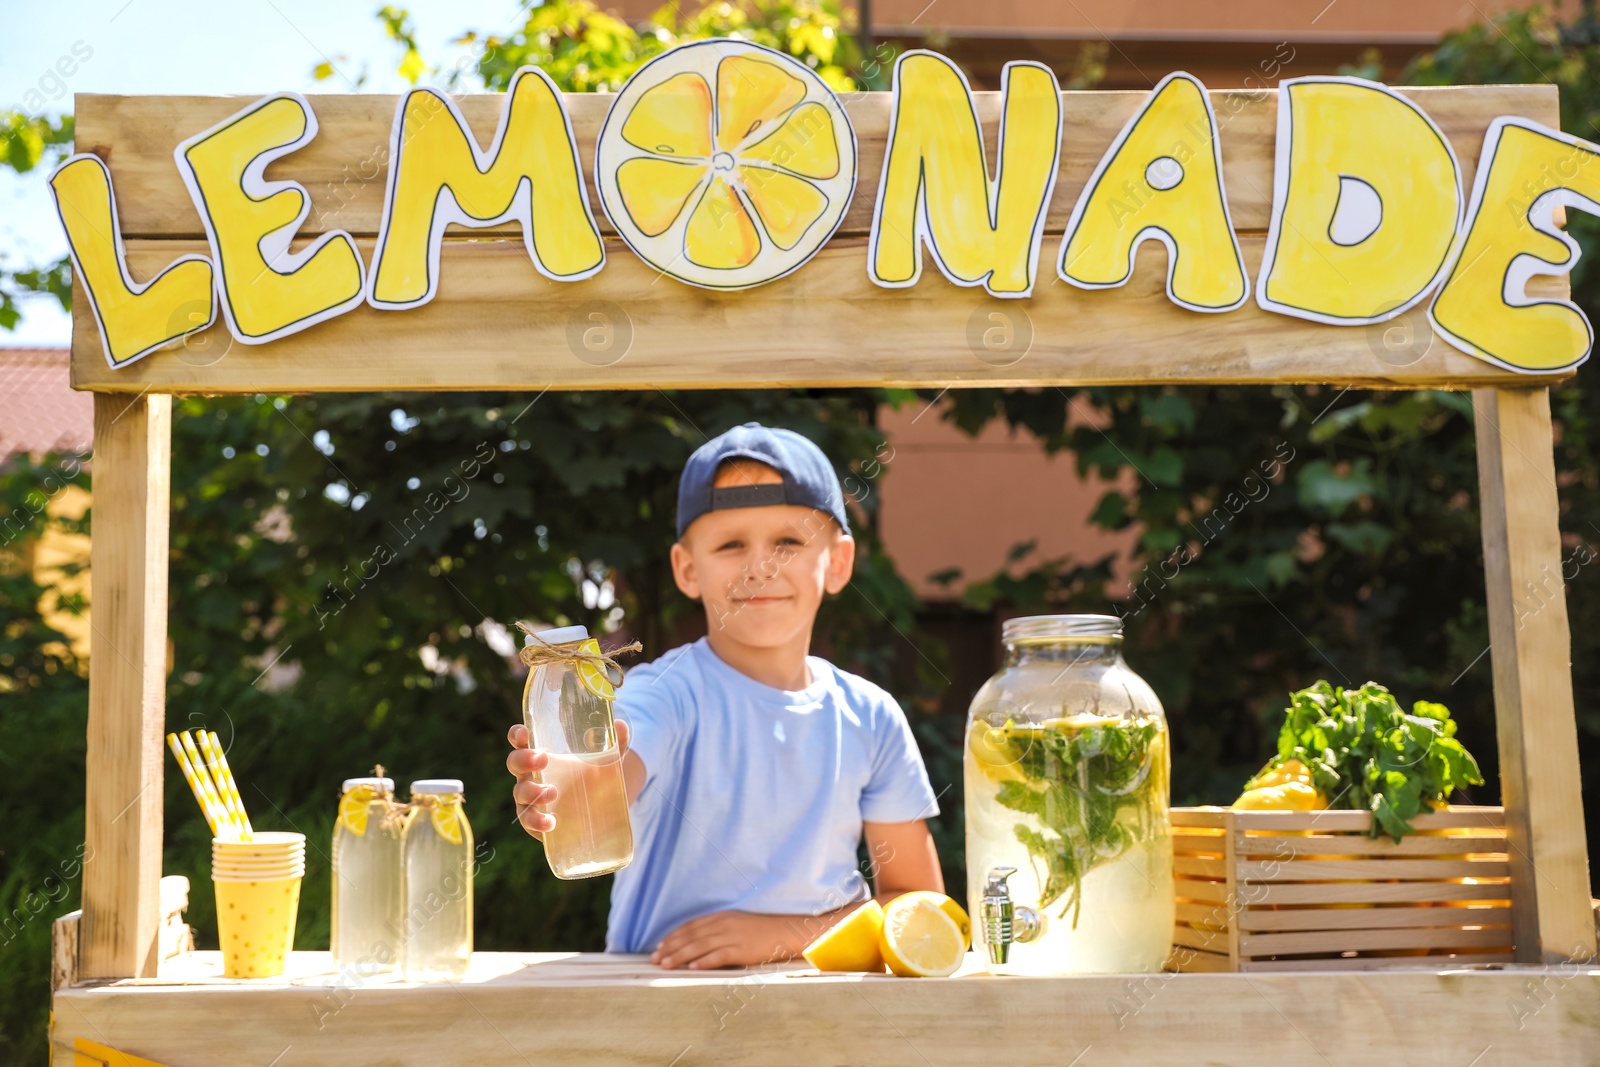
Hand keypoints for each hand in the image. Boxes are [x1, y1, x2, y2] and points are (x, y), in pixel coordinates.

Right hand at [506, 719, 630, 838]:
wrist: (598, 812)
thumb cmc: (593, 778)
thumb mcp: (607, 760)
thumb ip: (615, 743)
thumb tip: (622, 725)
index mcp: (541, 755)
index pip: (521, 741)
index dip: (518, 735)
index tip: (525, 732)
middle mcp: (531, 775)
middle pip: (515, 763)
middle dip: (524, 760)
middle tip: (543, 759)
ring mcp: (531, 799)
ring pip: (519, 793)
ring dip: (532, 792)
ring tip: (552, 792)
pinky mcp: (535, 821)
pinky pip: (528, 820)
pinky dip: (536, 820)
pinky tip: (551, 822)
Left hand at [649, 910, 809, 969]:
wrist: (786, 932)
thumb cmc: (762, 930)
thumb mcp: (738, 924)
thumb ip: (719, 930)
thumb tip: (699, 943)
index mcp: (722, 916)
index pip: (691, 926)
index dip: (673, 936)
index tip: (660, 946)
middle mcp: (724, 924)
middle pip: (691, 936)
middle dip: (671, 947)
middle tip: (655, 958)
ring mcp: (733, 936)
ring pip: (700, 946)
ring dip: (680, 956)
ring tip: (666, 964)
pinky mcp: (742, 949)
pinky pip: (718, 956)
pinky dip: (703, 961)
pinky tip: (691, 967)